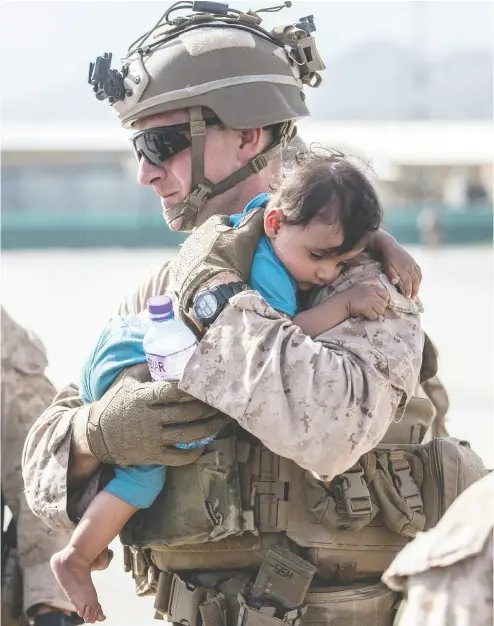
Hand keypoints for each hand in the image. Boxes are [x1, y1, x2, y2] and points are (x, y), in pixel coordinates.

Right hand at [86, 363, 231, 465]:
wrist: (96, 435)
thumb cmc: (115, 402)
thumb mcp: (127, 379)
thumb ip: (148, 367)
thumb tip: (172, 354)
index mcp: (143, 397)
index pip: (173, 391)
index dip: (193, 389)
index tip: (209, 385)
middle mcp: (149, 418)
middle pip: (186, 412)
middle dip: (208, 408)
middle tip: (224, 402)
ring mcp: (151, 438)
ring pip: (187, 435)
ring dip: (208, 428)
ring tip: (221, 421)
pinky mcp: (152, 455)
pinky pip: (178, 457)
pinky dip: (193, 453)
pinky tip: (204, 445)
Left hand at [168, 209, 264, 333]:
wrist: (210, 291)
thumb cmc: (230, 261)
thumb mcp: (248, 238)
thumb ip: (255, 220)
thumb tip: (261, 208)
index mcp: (210, 225)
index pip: (225, 220)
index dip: (236, 229)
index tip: (243, 241)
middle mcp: (194, 236)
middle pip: (211, 236)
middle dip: (221, 243)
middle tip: (233, 257)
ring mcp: (184, 254)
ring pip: (200, 251)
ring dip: (208, 257)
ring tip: (220, 270)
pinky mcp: (178, 271)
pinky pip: (189, 267)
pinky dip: (198, 270)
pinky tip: (207, 279)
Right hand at [345, 280, 389, 320]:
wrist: (342, 302)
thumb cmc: (350, 293)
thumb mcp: (360, 284)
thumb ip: (370, 282)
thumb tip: (379, 283)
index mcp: (372, 288)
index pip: (385, 294)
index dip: (384, 299)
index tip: (379, 302)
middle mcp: (373, 295)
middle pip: (384, 304)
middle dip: (380, 307)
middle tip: (374, 309)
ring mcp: (370, 302)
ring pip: (381, 310)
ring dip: (377, 313)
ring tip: (371, 312)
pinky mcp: (367, 309)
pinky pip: (375, 316)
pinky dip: (372, 317)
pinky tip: (368, 315)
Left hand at [379, 238, 421, 298]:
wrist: (390, 245)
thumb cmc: (386, 258)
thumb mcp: (386, 266)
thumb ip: (391, 274)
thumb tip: (395, 282)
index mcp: (402, 268)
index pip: (408, 281)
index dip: (408, 289)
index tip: (407, 296)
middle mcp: (409, 266)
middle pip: (415, 280)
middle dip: (415, 290)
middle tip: (412, 297)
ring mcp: (412, 263)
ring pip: (418, 276)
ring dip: (418, 285)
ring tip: (415, 292)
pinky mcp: (413, 261)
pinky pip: (419, 271)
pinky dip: (419, 278)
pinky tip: (417, 282)